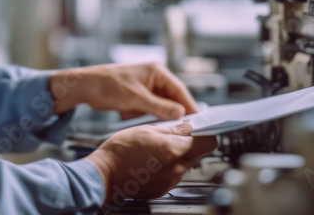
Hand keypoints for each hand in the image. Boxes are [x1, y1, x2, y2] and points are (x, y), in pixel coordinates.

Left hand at [49, 62, 198, 119]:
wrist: (86, 87)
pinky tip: (150, 124)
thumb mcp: (136, 98)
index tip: (199, 121)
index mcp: (157, 72)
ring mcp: (147, 88)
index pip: (180, 90)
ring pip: (163, 106)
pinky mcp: (140, 98)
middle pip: (174, 99)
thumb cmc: (109, 85)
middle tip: (186, 130)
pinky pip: (152, 110)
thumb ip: (159, 106)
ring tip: (169, 130)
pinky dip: (150, 117)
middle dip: (177, 114)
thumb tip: (181, 113)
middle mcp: (155, 78)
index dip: (189, 106)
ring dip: (163, 117)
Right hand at [85, 125, 216, 205]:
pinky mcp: (163, 189)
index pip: (209, 142)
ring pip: (186, 164)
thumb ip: (173, 128)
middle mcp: (176, 168)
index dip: (207, 133)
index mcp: (173, 150)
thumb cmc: (120, 151)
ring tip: (159, 148)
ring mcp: (170, 181)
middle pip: (198, 153)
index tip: (202, 128)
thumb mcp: (147, 129)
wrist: (104, 175)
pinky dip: (169, 166)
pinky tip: (153, 161)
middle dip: (191, 143)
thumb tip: (190, 124)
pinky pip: (174, 174)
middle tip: (176, 134)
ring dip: (179, 154)